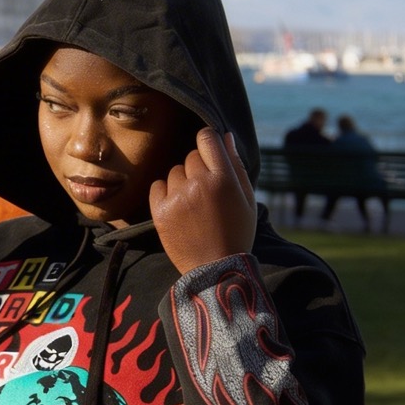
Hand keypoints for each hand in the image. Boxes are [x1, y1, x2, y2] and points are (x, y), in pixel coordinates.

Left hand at [150, 128, 256, 274]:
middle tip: (207, 192)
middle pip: (190, 156)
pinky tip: (179, 208)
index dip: (207, 142)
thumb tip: (226, 136)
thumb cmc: (237, 232)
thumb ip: (236, 165)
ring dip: (183, 182)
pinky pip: (157, 186)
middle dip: (198, 168)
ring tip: (195, 205)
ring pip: (174, 172)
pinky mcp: (161, 211)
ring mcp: (178, 197)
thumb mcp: (247, 199)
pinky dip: (165, 193)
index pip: (207, 137)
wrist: (215, 268)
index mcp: (224, 178)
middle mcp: (199, 183)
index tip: (209, 155)